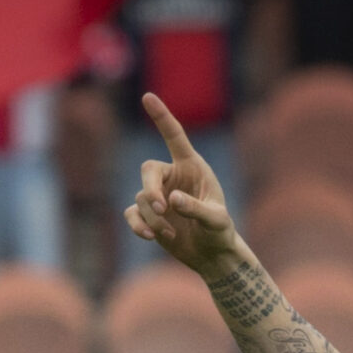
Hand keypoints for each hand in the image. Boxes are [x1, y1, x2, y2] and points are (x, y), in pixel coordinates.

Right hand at [125, 94, 240, 275]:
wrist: (212, 255)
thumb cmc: (220, 233)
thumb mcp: (216, 220)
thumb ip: (197, 208)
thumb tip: (172, 199)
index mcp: (192, 167)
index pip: (174, 136)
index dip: (161, 116)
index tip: (147, 96)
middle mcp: (173, 176)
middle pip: (148, 170)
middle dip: (151, 189)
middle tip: (163, 209)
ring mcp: (158, 195)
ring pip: (142, 198)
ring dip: (154, 218)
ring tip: (169, 233)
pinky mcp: (148, 215)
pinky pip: (133, 213)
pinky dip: (138, 225)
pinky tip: (150, 237)